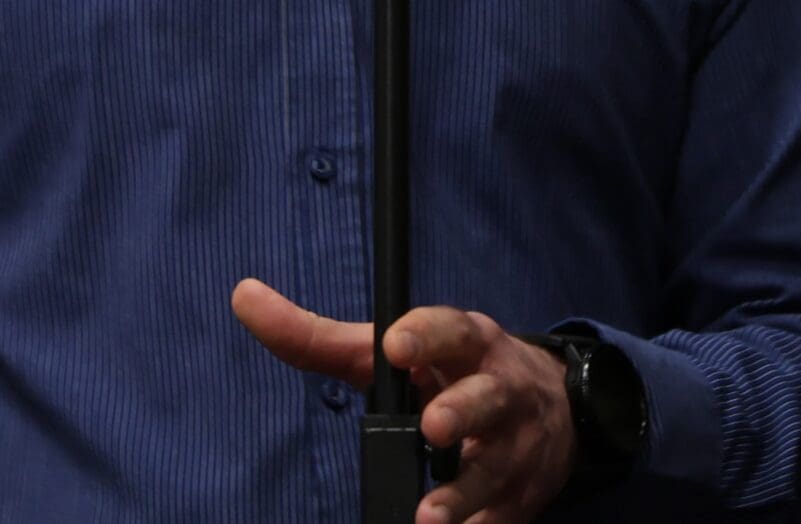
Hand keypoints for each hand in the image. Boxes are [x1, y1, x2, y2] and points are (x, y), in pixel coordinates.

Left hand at [231, 280, 575, 523]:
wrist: (555, 413)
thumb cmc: (455, 372)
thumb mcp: (402, 349)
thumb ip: (322, 337)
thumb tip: (244, 298)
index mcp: (468, 343)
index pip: (452, 330)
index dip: (427, 335)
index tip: (398, 344)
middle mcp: (500, 389)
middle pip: (486, 397)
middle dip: (461, 410)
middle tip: (432, 426)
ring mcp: (515, 446)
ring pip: (492, 469)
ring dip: (461, 493)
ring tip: (427, 517)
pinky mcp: (520, 496)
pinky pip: (498, 518)